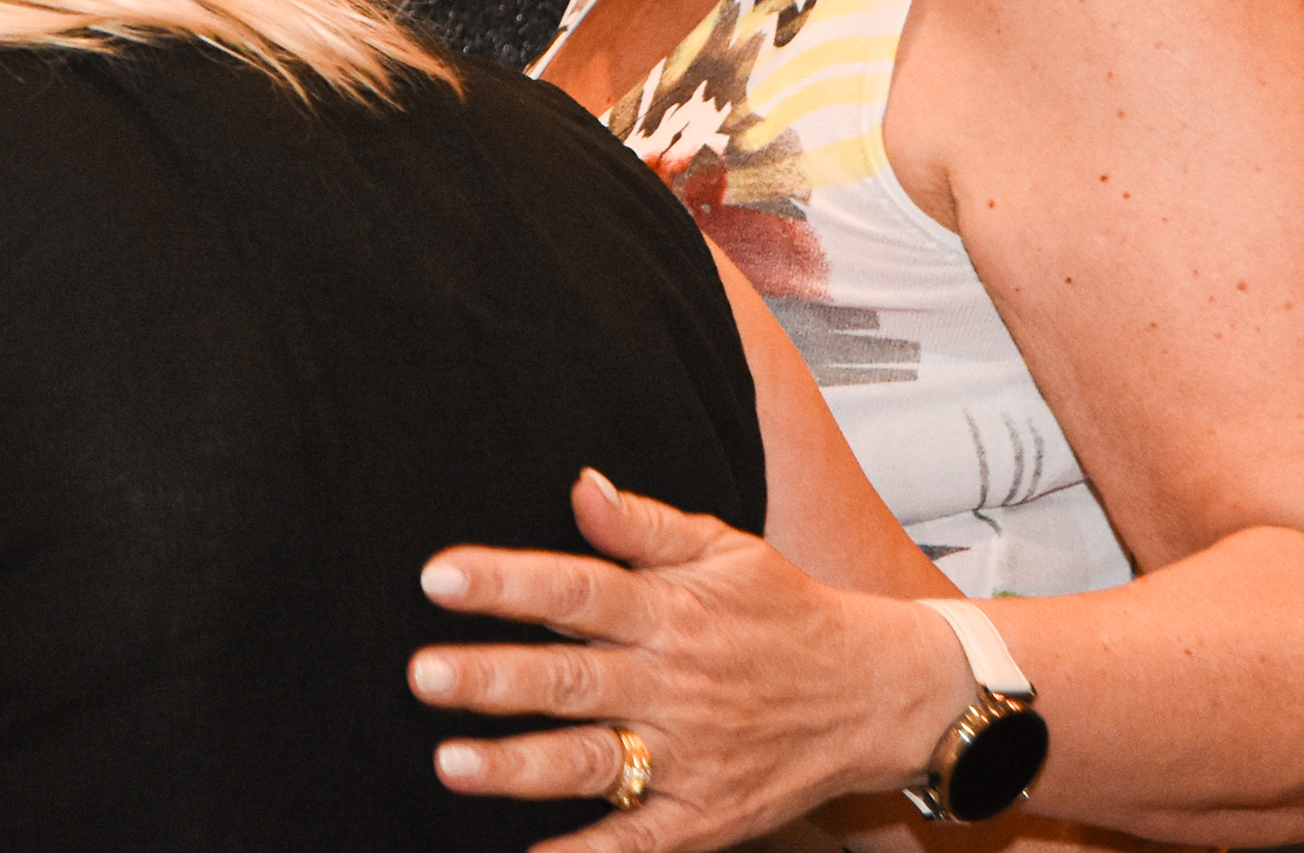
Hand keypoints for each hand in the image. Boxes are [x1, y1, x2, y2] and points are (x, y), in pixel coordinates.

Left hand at [408, 470, 970, 852]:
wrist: (879, 694)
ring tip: (451, 764)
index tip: (438, 577)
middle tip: (425, 674)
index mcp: (669, 611)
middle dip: (495, 678)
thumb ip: (642, 524)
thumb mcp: (723, 548)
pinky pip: (641, 841)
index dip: (506, 583)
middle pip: (572, 679)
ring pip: (593, 760)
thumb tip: (579, 486)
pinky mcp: (706, 813)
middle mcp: (673, 683)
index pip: (575, 590)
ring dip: (520, 767)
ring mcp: (689, 754)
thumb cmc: (785, 612)